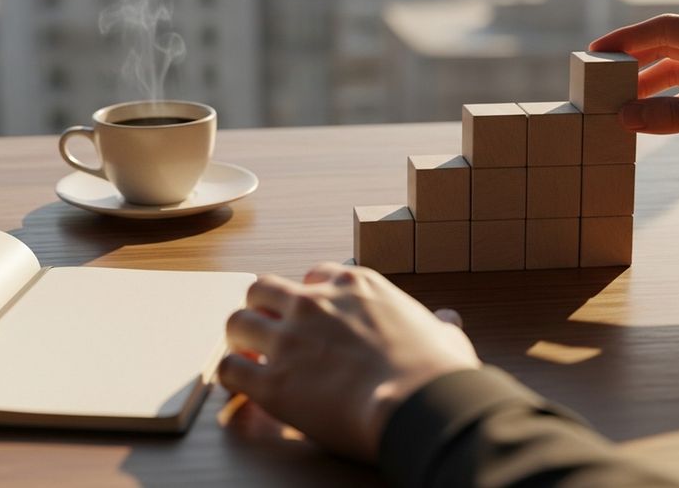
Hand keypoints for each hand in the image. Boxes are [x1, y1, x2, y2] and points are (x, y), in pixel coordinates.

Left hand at [218, 262, 479, 461]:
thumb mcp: (443, 334)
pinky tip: (243, 388)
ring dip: (240, 339)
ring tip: (251, 357)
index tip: (312, 316)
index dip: (310, 296)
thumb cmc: (437, 370)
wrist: (420, 403)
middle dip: (262, 310)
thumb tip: (447, 319)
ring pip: (237, 321)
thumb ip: (438, 323)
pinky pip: (230, 369)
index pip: (314, 274)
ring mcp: (290, 340)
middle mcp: (316, 302)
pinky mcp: (274, 382)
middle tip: (270, 334)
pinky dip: (231, 376)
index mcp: (355, 285)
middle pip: (262, 289)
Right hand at [590, 14, 678, 198]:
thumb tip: (624, 118)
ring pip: (676, 74)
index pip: (665, 29)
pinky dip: (666, 105)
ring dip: (647, 87)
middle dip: (633, 63)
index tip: (596, 52)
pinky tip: (646, 118)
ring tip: (615, 102)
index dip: (628, 39)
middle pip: (666, 49)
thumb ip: (673, 117)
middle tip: (598, 79)